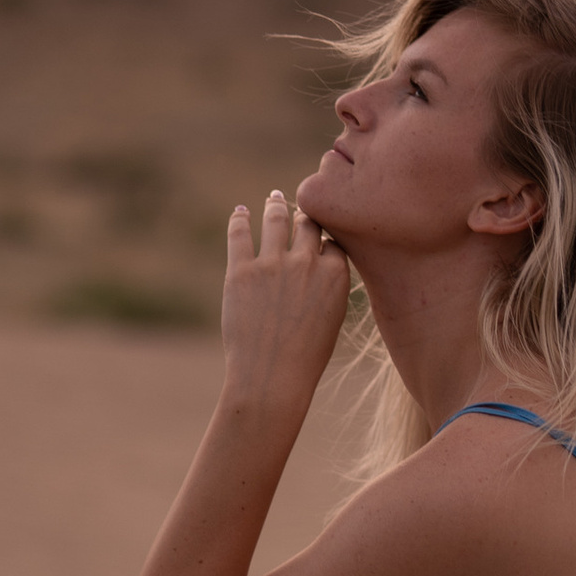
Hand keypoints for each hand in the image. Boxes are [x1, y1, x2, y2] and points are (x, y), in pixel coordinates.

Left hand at [221, 188, 350, 409]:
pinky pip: (240, 234)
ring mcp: (273, 264)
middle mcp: (306, 262)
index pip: (332, 242)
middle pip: (308, 224)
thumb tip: (321, 269)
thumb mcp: (331, 319)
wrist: (273, 377)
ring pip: (276, 219)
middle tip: (299, 209)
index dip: (325, 238)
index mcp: (336, 275)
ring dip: (275, 206)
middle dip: (305, 215)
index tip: (319, 235)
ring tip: (273, 199)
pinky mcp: (242, 271)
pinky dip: (240, 219)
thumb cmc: (305, 357)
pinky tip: (240, 212)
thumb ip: (328, 288)